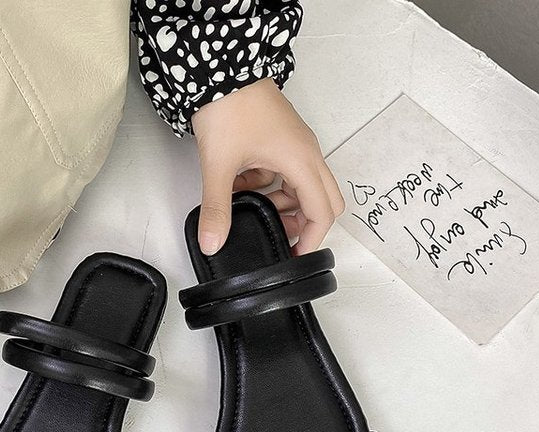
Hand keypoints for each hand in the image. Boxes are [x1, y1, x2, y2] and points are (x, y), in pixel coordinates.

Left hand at [191, 77, 343, 255]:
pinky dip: (271, 185)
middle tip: (279, 237)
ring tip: (253, 207)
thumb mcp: (220, 165)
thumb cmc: (230, 107)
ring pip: (305, 187)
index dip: (312, 239)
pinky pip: (288, 172)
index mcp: (301, 161)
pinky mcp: (284, 140)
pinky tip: (245, 183)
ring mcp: (297, 145)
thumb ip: (217, 208)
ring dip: (284, 203)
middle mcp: (307, 153)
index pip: (323, 212)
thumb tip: (214, 242)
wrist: (222, 68)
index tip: (295, 257)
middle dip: (304, 223)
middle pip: (324, 200)